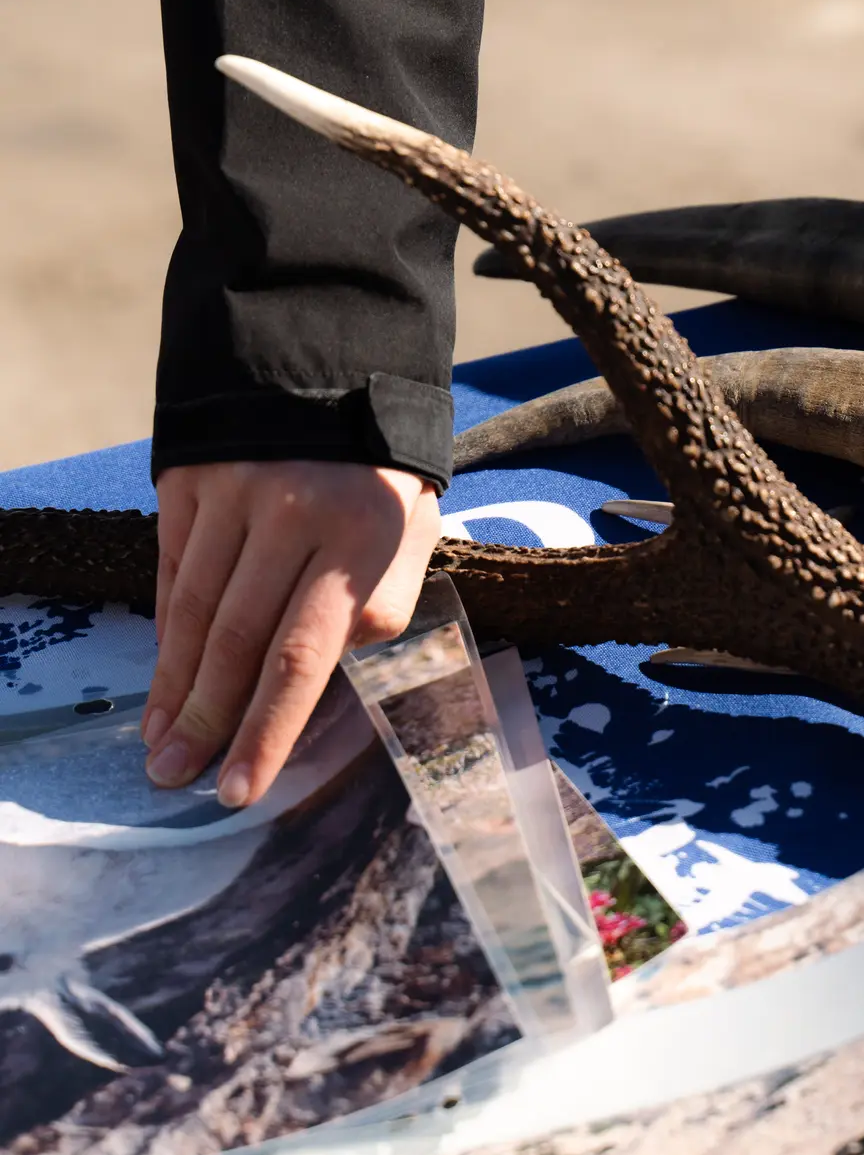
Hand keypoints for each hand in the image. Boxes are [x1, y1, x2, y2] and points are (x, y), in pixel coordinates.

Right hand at [142, 461, 439, 806]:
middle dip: (205, 720)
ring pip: (190, 609)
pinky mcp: (189, 478)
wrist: (340, 366)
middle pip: (234, 639)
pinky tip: (165, 673)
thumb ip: (379, 612)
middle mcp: (290, 513)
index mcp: (359, 536)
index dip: (266, 728)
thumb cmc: (385, 480)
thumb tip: (325, 689)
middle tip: (176, 777)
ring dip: (172, 686)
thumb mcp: (413, 539)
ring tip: (160, 742)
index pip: (302, 654)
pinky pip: (171, 568)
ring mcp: (233, 491)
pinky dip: (166, 629)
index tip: (238, 787)